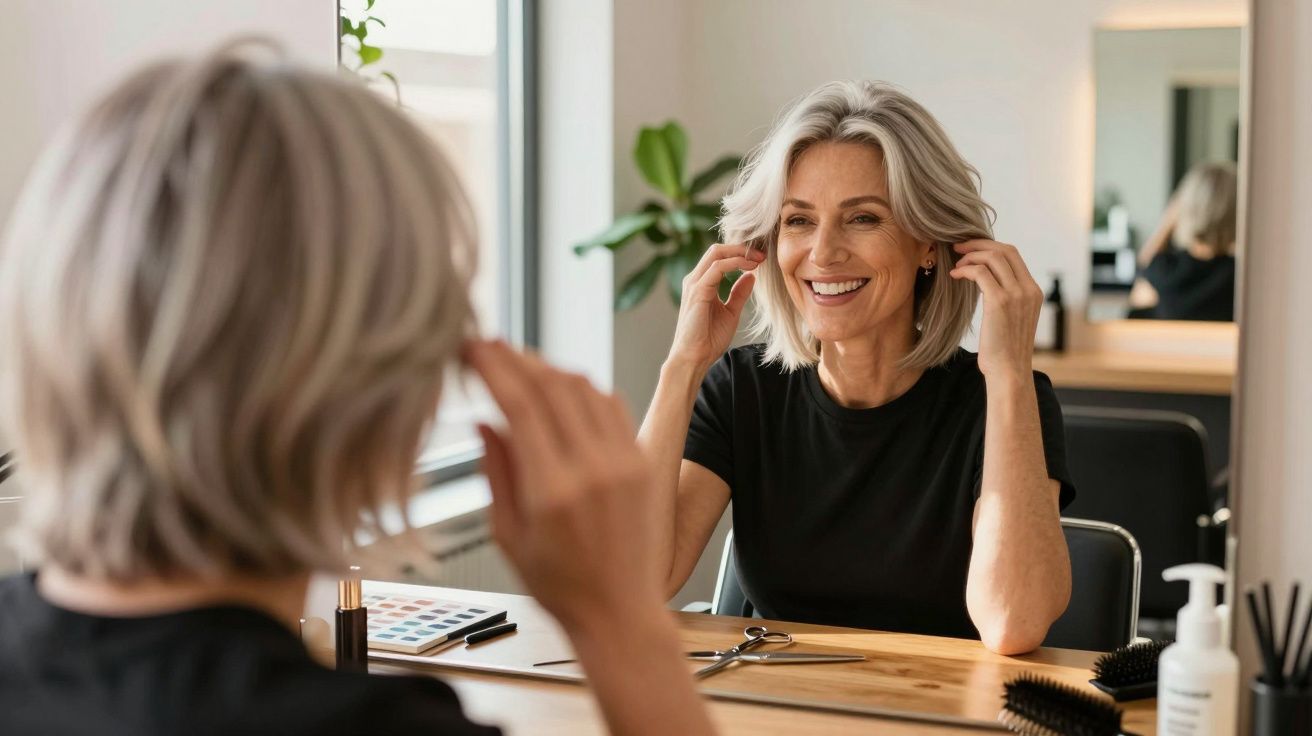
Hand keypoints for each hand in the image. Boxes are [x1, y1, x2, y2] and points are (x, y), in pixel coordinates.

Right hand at [467, 340, 662, 629]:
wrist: (619, 612)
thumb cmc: (560, 585)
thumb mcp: (508, 534)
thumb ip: (497, 471)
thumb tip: (484, 420)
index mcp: (552, 490)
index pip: (519, 405)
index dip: (493, 367)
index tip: (472, 348)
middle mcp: (593, 469)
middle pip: (552, 385)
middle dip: (516, 357)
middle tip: (489, 346)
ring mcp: (624, 462)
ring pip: (584, 387)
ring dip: (549, 367)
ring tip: (520, 364)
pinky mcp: (643, 462)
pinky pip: (612, 405)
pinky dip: (583, 387)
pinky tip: (561, 387)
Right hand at [667, 243, 762, 373]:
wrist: (694, 357)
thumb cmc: (708, 339)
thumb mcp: (730, 312)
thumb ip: (738, 294)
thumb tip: (751, 276)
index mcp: (702, 283)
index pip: (719, 258)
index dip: (740, 253)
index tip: (760, 258)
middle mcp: (695, 280)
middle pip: (717, 250)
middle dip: (741, 248)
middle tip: (762, 254)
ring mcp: (695, 284)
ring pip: (716, 254)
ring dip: (740, 253)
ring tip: (759, 258)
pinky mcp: (698, 291)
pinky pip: (717, 268)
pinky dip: (735, 263)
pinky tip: (750, 267)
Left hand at [949, 240, 1042, 379]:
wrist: (1009, 371)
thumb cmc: (1004, 349)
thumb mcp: (1011, 318)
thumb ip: (1007, 297)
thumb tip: (986, 280)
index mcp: (1033, 291)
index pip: (1013, 254)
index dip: (989, 246)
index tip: (971, 249)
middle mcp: (1028, 289)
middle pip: (1004, 250)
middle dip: (978, 244)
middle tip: (958, 248)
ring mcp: (1016, 294)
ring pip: (992, 257)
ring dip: (970, 257)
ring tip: (956, 266)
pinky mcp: (1000, 302)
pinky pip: (980, 273)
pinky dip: (965, 270)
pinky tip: (954, 276)